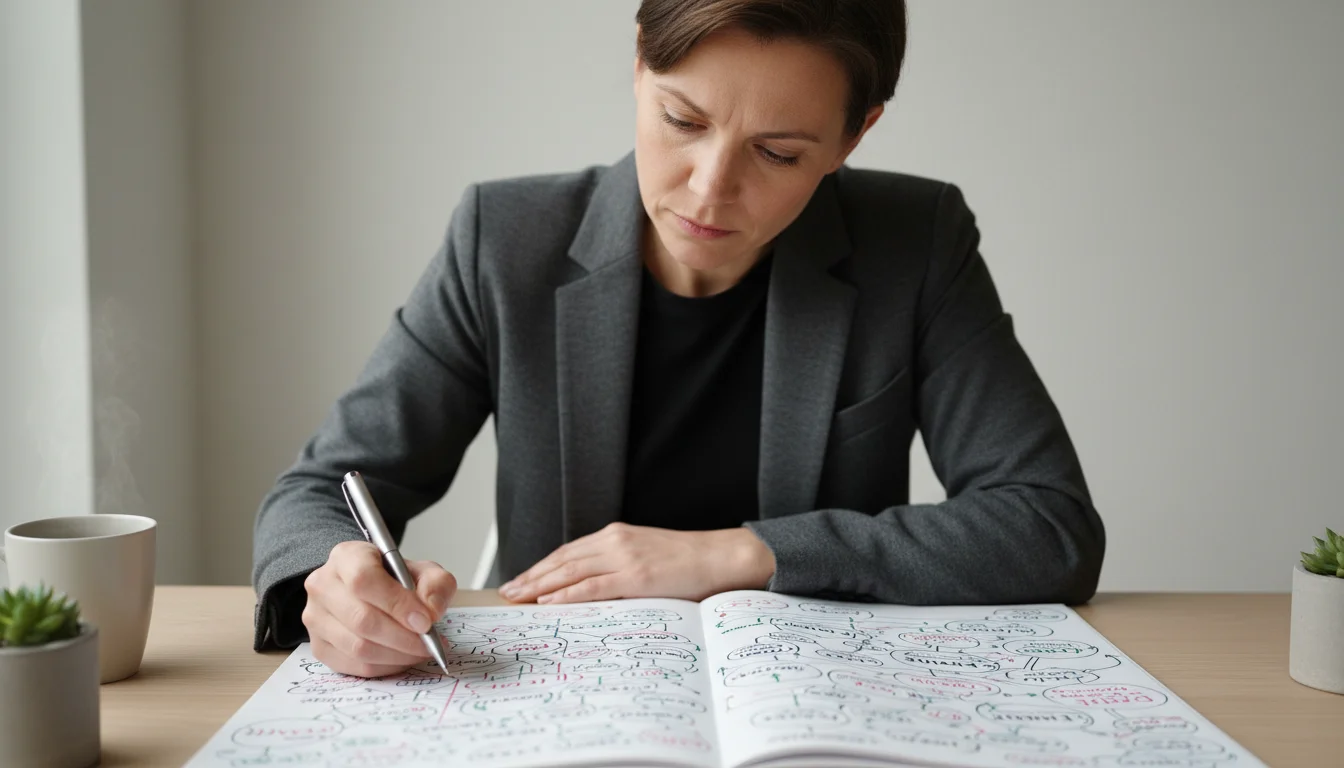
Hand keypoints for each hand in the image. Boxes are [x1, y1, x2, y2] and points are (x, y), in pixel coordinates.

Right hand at [302, 540, 457, 677]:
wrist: (372, 591)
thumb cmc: (395, 580)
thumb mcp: (423, 571)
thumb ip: (436, 585)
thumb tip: (430, 612)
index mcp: (346, 557)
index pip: (364, 580)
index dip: (396, 603)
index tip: (425, 621)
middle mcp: (323, 585)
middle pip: (361, 619)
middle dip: (402, 637)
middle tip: (429, 643)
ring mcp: (316, 618)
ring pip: (357, 647)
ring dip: (396, 655)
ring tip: (420, 651)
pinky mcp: (318, 646)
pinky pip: (354, 666)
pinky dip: (385, 667)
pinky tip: (402, 658)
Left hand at [497, 522, 775, 603]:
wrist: (723, 557)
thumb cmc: (690, 561)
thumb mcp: (647, 555)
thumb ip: (620, 565)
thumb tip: (593, 588)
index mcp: (617, 535)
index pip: (569, 551)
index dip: (542, 566)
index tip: (522, 579)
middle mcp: (616, 540)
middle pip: (562, 559)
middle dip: (532, 576)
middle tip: (508, 591)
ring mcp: (625, 557)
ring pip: (570, 571)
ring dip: (540, 585)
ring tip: (518, 597)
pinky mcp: (636, 576)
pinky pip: (592, 587)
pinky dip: (566, 594)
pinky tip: (549, 602)